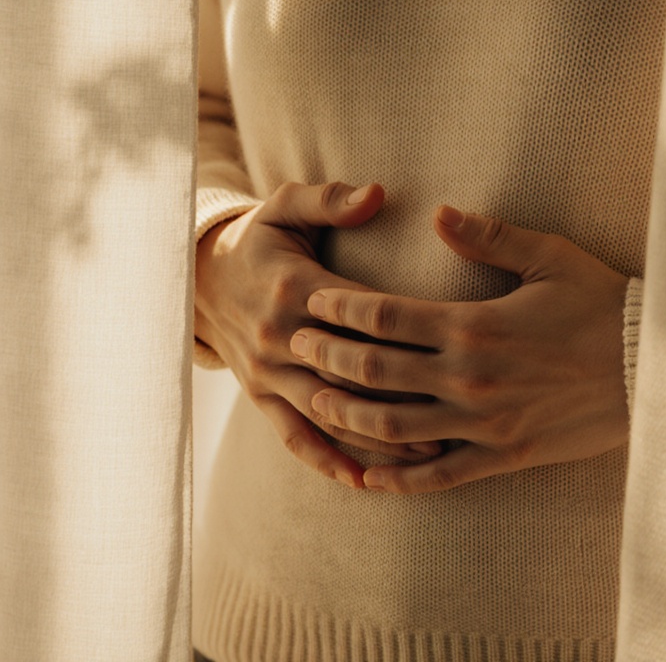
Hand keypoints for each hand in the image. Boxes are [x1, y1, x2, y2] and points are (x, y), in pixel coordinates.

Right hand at [194, 181, 440, 487]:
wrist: (197, 276)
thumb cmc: (259, 238)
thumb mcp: (284, 206)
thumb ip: (329, 200)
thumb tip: (376, 193)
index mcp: (296, 289)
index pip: (362, 318)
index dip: (409, 335)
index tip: (458, 350)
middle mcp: (282, 338)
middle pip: (352, 373)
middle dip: (406, 395)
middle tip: (461, 412)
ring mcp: (270, 374)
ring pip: (331, 412)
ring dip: (380, 435)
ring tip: (430, 455)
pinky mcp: (261, 396)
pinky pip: (294, 436)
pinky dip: (327, 460)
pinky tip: (362, 480)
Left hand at [289, 205, 630, 492]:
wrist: (653, 366)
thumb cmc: (601, 304)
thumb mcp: (550, 257)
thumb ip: (488, 236)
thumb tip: (437, 214)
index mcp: (473, 324)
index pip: (383, 316)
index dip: (340, 308)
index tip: (313, 300)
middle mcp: (468, 377)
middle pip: (373, 371)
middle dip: (325, 357)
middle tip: (296, 345)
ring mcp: (483, 422)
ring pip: (393, 428)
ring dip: (346, 415)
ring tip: (316, 402)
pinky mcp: (504, 454)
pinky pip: (440, 476)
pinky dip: (398, 480)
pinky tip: (367, 476)